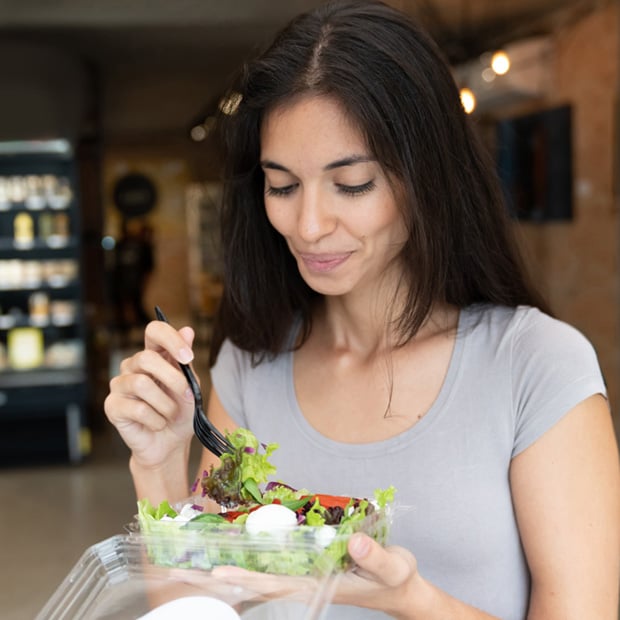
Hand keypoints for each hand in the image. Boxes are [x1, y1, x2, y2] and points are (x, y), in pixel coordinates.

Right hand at [104, 319, 196, 468]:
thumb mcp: (191, 385)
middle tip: (187, 396)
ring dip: (166, 404)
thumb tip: (188, 330)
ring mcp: (120, 385)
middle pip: (146, 358)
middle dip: (173, 379)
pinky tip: (158, 424)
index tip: (188, 358)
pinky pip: (136, 408)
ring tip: (170, 415)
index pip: (154, 331)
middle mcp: (133, 366)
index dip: (171, 340)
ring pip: (142, 384)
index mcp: (154, 355)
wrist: (170, 444)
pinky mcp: (112, 406)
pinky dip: (156, 419)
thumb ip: (186, 361)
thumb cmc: (180, 412)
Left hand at [207, 533, 420, 617]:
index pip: (274, 585)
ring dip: (233, 570)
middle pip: (258, 583)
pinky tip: (238, 559)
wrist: (401, 587)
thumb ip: (376, 558)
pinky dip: (254, 562)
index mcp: (319, 586)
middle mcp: (305, 583)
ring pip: (262, 575)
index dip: (245, 580)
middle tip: (188, 570)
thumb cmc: (396, 579)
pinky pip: (276, 566)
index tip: (216, 574)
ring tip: (199, 567)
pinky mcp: (310, 567)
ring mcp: (306, 576)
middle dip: (226, 577)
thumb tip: (356, 543)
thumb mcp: (394, 568)